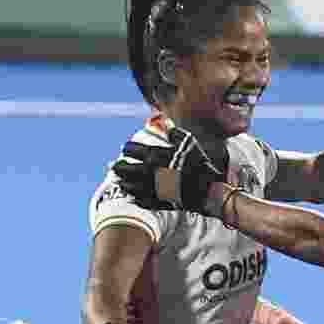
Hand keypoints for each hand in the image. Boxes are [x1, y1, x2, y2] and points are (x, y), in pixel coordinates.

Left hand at [111, 126, 225, 213]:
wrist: (208, 188)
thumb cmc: (199, 164)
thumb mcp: (189, 144)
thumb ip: (174, 133)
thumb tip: (165, 123)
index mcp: (154, 155)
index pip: (130, 149)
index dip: (127, 148)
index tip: (127, 149)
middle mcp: (147, 171)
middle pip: (123, 168)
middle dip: (118, 166)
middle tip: (115, 165)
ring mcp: (150, 187)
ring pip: (126, 185)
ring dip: (122, 182)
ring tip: (119, 180)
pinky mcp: (155, 200)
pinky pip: (137, 199)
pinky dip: (132, 197)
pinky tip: (131, 195)